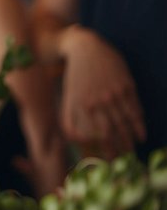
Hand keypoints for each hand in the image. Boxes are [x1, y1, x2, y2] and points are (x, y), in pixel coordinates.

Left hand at [59, 27, 144, 157]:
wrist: (86, 47)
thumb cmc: (77, 74)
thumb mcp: (69, 93)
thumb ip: (73, 114)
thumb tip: (80, 140)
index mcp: (75, 104)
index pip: (79, 133)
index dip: (88, 148)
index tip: (97, 158)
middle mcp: (92, 101)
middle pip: (106, 133)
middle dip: (114, 151)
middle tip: (119, 162)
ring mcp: (110, 94)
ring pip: (122, 124)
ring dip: (128, 141)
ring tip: (131, 153)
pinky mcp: (124, 87)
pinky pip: (133, 111)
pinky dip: (138, 126)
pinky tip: (140, 136)